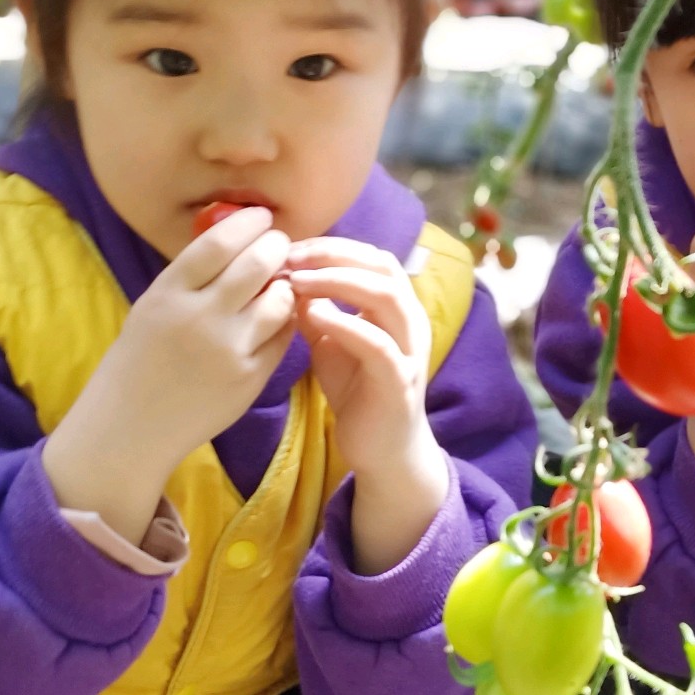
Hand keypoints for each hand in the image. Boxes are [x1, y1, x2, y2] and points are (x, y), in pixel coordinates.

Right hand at [45, 206, 296, 541]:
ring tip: (279, 282)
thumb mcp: (153, 307)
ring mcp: (228, 350)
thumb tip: (239, 237)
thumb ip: (192, 277)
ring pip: (280, 300)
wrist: (130, 427)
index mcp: (168, 295)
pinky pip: (282, 337)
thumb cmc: (141, 360)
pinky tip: (274, 318)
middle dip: (276, 246)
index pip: (218, 243)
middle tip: (279, 244)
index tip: (261, 216)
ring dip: (286, 284)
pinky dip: (284, 321)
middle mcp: (198, 319)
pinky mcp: (249, 379)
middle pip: (257, 264)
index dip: (248, 223)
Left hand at [284, 237, 448, 573]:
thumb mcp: (330, 344)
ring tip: (299, 281)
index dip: (333, 246)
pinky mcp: (399, 381)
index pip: (372, 255)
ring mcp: (409, 349)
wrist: (383, 448)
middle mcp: (410, 320)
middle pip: (382, 265)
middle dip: (335, 255)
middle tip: (292, 258)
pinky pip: (378, 345)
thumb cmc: (358, 390)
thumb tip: (285, 279)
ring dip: (340, 282)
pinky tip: (315, 317)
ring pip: (386, 296)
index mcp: (397, 306)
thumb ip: (316, 312)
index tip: (291, 248)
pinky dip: (346, 325)